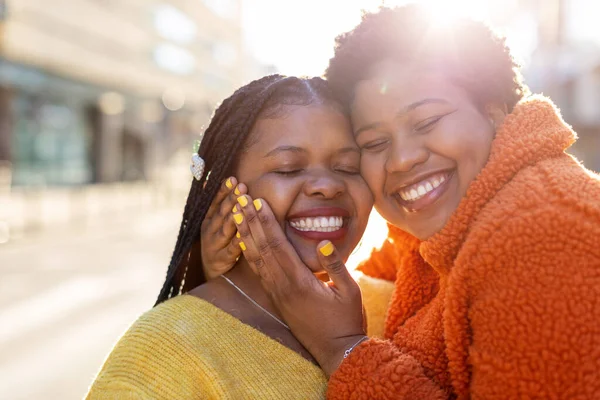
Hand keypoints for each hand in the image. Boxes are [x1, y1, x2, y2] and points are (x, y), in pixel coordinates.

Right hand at [199, 177, 246, 278]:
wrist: (212, 272)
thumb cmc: (218, 242)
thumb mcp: (214, 223)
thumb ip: (217, 204)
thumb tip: (209, 180)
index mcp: (208, 220)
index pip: (216, 202)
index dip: (223, 190)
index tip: (232, 178)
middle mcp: (209, 230)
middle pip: (222, 213)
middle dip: (232, 199)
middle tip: (242, 186)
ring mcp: (214, 245)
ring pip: (225, 229)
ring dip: (234, 217)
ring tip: (242, 205)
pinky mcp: (222, 259)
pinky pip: (231, 250)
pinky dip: (237, 242)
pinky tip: (244, 234)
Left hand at [233, 194, 365, 376]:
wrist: (336, 352)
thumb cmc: (346, 321)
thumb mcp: (350, 292)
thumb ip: (336, 267)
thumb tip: (324, 242)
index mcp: (299, 282)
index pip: (278, 245)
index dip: (267, 222)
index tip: (258, 202)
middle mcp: (283, 286)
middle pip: (262, 248)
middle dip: (251, 222)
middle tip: (239, 200)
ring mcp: (278, 294)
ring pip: (256, 259)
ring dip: (246, 235)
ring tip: (237, 215)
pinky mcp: (278, 299)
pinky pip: (260, 272)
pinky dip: (250, 254)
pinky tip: (245, 243)